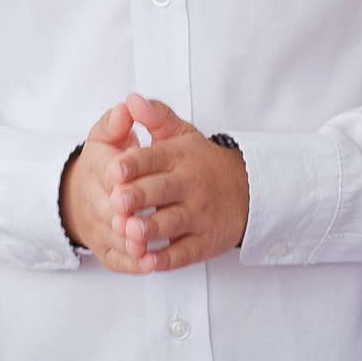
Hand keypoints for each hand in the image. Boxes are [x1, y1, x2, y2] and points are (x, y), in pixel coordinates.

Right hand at [61, 103, 147, 273]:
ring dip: (128, 242)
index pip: (106, 173)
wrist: (82, 194)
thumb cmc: (105, 161)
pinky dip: (131, 263)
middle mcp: (96, 200)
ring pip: (113, 237)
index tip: (125, 178)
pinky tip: (149, 263)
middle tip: (137, 220)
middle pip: (108, 209)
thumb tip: (128, 104)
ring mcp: (100, 227)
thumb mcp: (108, 135)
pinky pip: (117, 259)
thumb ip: (120, 121)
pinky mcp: (107, 249)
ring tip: (146, 245)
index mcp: (98, 168)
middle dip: (122, 215)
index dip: (118, 176)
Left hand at [103, 94, 249, 272]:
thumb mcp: (182, 134)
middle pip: (160, 191)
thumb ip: (156, 116)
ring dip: (150, 229)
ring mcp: (199, 215)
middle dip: (138, 197)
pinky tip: (148, 260)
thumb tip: (131, 99)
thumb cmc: (201, 162)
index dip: (134, 164)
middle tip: (116, 202)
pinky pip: (185, 252)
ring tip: (130, 232)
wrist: (247, 190)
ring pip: (171, 222)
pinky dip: (167, 259)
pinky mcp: (205, 241)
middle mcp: (189, 185)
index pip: (154, 157)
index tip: (114, 169)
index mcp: (180, 157)